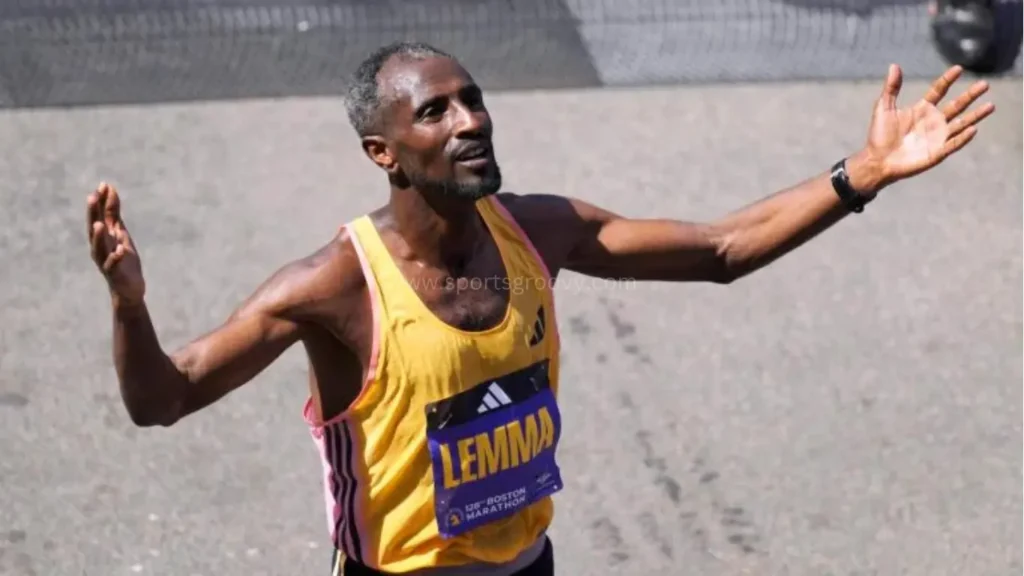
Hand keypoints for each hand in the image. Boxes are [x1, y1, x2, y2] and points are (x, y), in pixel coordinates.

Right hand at [87, 182, 145, 305]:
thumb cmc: (123, 259)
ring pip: (99, 247)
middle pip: (94, 229)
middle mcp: (100, 247)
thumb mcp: (120, 233)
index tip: (103, 185)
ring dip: (99, 236)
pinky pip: (113, 265)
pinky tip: (120, 250)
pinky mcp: (115, 274)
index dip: (101, 202)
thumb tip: (109, 189)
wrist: (129, 288)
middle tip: (92, 197)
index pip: (100, 216)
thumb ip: (114, 214)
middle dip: (93, 214)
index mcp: (103, 237)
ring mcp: (106, 261)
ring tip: (100, 224)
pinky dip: (115, 257)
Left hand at [862, 64, 994, 190]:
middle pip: (956, 105)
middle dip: (970, 95)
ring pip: (961, 123)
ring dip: (975, 116)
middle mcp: (933, 121)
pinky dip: (963, 137)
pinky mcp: (937, 152)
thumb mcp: (883, 108)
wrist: (876, 161)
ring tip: (990, 105)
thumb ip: (891, 88)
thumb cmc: (879, 136)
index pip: (939, 90)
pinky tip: (973, 129)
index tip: (958, 68)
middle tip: (985, 84)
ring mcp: (937, 137)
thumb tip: (894, 65)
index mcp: (922, 109)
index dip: (948, 80)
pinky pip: (953, 144)